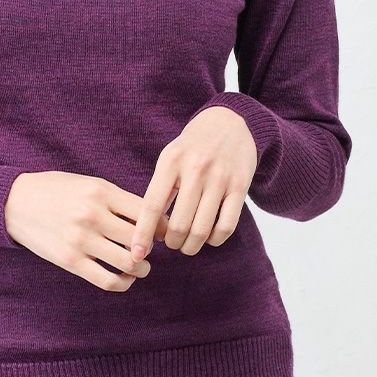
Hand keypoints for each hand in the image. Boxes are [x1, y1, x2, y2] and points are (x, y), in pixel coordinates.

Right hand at [4, 171, 169, 291]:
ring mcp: (80, 239)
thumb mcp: (88, 183)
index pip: (146, 211)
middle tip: (148, 248)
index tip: (160, 230)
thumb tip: (151, 220)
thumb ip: (117, 199)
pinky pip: (108, 281)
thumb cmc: (56, 191)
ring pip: (129, 262)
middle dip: (151, 246)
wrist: (15, 202)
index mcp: (100, 191)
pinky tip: (125, 278)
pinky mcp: (70, 261)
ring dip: (142, 267)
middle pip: (141, 239)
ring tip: (141, 266)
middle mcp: (92, 214)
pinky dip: (124, 283)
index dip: (160, 224)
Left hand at [130, 106, 257, 258]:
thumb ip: (159, 189)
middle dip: (172, 243)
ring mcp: (220, 178)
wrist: (230, 122)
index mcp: (171, 161)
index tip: (136, 254)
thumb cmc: (192, 147)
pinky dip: (214, 240)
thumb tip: (146, 230)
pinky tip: (208, 238)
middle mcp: (195, 169)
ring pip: (201, 230)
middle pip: (179, 224)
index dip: (143, 234)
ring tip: (186, 245)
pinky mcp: (240, 186)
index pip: (152, 206)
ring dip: (191, 246)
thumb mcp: (170, 157)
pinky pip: (226, 226)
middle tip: (170, 243)